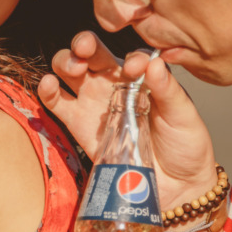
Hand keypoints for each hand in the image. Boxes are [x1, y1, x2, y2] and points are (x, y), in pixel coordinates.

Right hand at [39, 31, 219, 207]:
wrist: (175, 187)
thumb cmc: (185, 146)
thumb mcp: (184, 115)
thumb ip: (169, 90)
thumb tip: (154, 63)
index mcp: (142, 78)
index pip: (130, 57)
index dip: (129, 58)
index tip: (134, 68)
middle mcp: (114, 85)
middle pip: (92, 54)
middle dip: (84, 45)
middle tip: (85, 51)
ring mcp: (94, 103)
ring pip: (70, 71)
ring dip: (65, 62)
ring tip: (73, 68)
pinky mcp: (78, 125)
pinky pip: (57, 103)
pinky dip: (47, 91)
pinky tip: (48, 84)